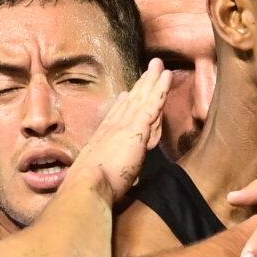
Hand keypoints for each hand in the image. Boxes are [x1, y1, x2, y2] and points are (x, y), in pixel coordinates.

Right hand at [66, 59, 171, 199]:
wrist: (89, 186)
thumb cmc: (92, 189)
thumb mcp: (101, 179)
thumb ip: (112, 176)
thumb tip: (123, 182)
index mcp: (103, 139)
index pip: (117, 117)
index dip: (123, 105)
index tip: (126, 95)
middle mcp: (113, 127)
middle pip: (130, 101)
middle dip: (140, 85)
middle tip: (149, 70)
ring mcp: (124, 124)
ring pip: (142, 97)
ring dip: (152, 80)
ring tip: (160, 66)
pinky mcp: (137, 127)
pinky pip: (152, 103)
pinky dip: (160, 89)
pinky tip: (167, 77)